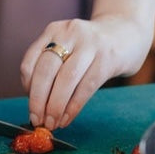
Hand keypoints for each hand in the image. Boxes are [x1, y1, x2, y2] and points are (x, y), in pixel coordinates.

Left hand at [20, 14, 150, 129]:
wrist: (127, 33)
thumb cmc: (91, 47)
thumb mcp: (67, 46)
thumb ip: (52, 67)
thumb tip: (37, 103)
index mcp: (54, 30)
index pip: (30, 60)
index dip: (27, 87)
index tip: (31, 105)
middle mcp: (70, 33)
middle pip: (46, 69)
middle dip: (38, 99)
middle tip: (37, 120)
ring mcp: (90, 44)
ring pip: (66, 79)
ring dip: (56, 106)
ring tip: (52, 123)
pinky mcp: (108, 58)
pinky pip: (86, 86)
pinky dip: (74, 106)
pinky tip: (68, 118)